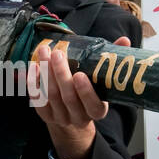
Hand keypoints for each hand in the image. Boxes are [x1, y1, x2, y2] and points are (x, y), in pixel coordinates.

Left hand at [29, 36, 129, 158]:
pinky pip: (37, 100)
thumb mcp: (105, 80)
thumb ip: (112, 61)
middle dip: (61, 74)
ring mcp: (61, 118)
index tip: (80, 74)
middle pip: (68, 98)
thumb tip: (124, 40)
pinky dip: (34, 82)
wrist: (75, 117)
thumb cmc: (93, 92)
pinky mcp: (46, 116)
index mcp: (97, 111)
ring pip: (51, 97)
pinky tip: (33, 66)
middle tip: (57, 53)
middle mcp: (78, 117)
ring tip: (44, 52)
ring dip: (46, 73)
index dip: (85, 91)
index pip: (92, 105)